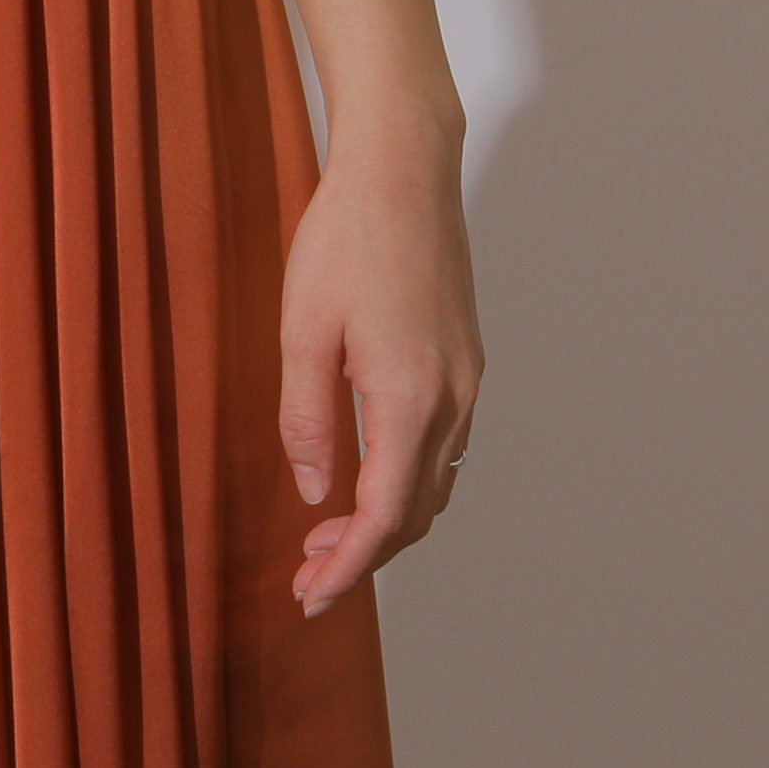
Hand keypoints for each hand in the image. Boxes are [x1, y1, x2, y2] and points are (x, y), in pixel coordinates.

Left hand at [280, 148, 480, 614]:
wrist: (404, 168)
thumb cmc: (346, 239)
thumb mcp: (301, 330)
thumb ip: (306, 419)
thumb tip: (315, 492)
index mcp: (409, 398)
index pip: (384, 515)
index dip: (348, 567)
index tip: (312, 598)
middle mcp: (451, 400)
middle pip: (416, 512)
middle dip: (363, 555)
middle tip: (307, 577)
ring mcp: (466, 381)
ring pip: (435, 483)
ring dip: (387, 520)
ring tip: (326, 534)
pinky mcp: (465, 361)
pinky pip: (444, 447)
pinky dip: (407, 480)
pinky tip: (366, 473)